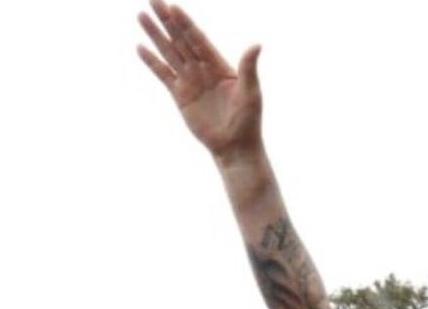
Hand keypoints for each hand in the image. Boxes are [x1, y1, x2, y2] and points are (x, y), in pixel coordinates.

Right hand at [138, 0, 262, 162]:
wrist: (234, 146)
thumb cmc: (247, 121)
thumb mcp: (251, 93)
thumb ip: (248, 68)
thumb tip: (256, 45)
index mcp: (220, 65)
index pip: (199, 39)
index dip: (186, 24)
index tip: (174, 7)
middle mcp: (203, 70)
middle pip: (181, 40)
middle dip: (167, 21)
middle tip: (152, 0)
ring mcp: (190, 82)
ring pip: (170, 53)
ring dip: (156, 35)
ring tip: (141, 16)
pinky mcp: (180, 96)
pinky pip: (163, 75)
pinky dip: (152, 62)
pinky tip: (141, 48)